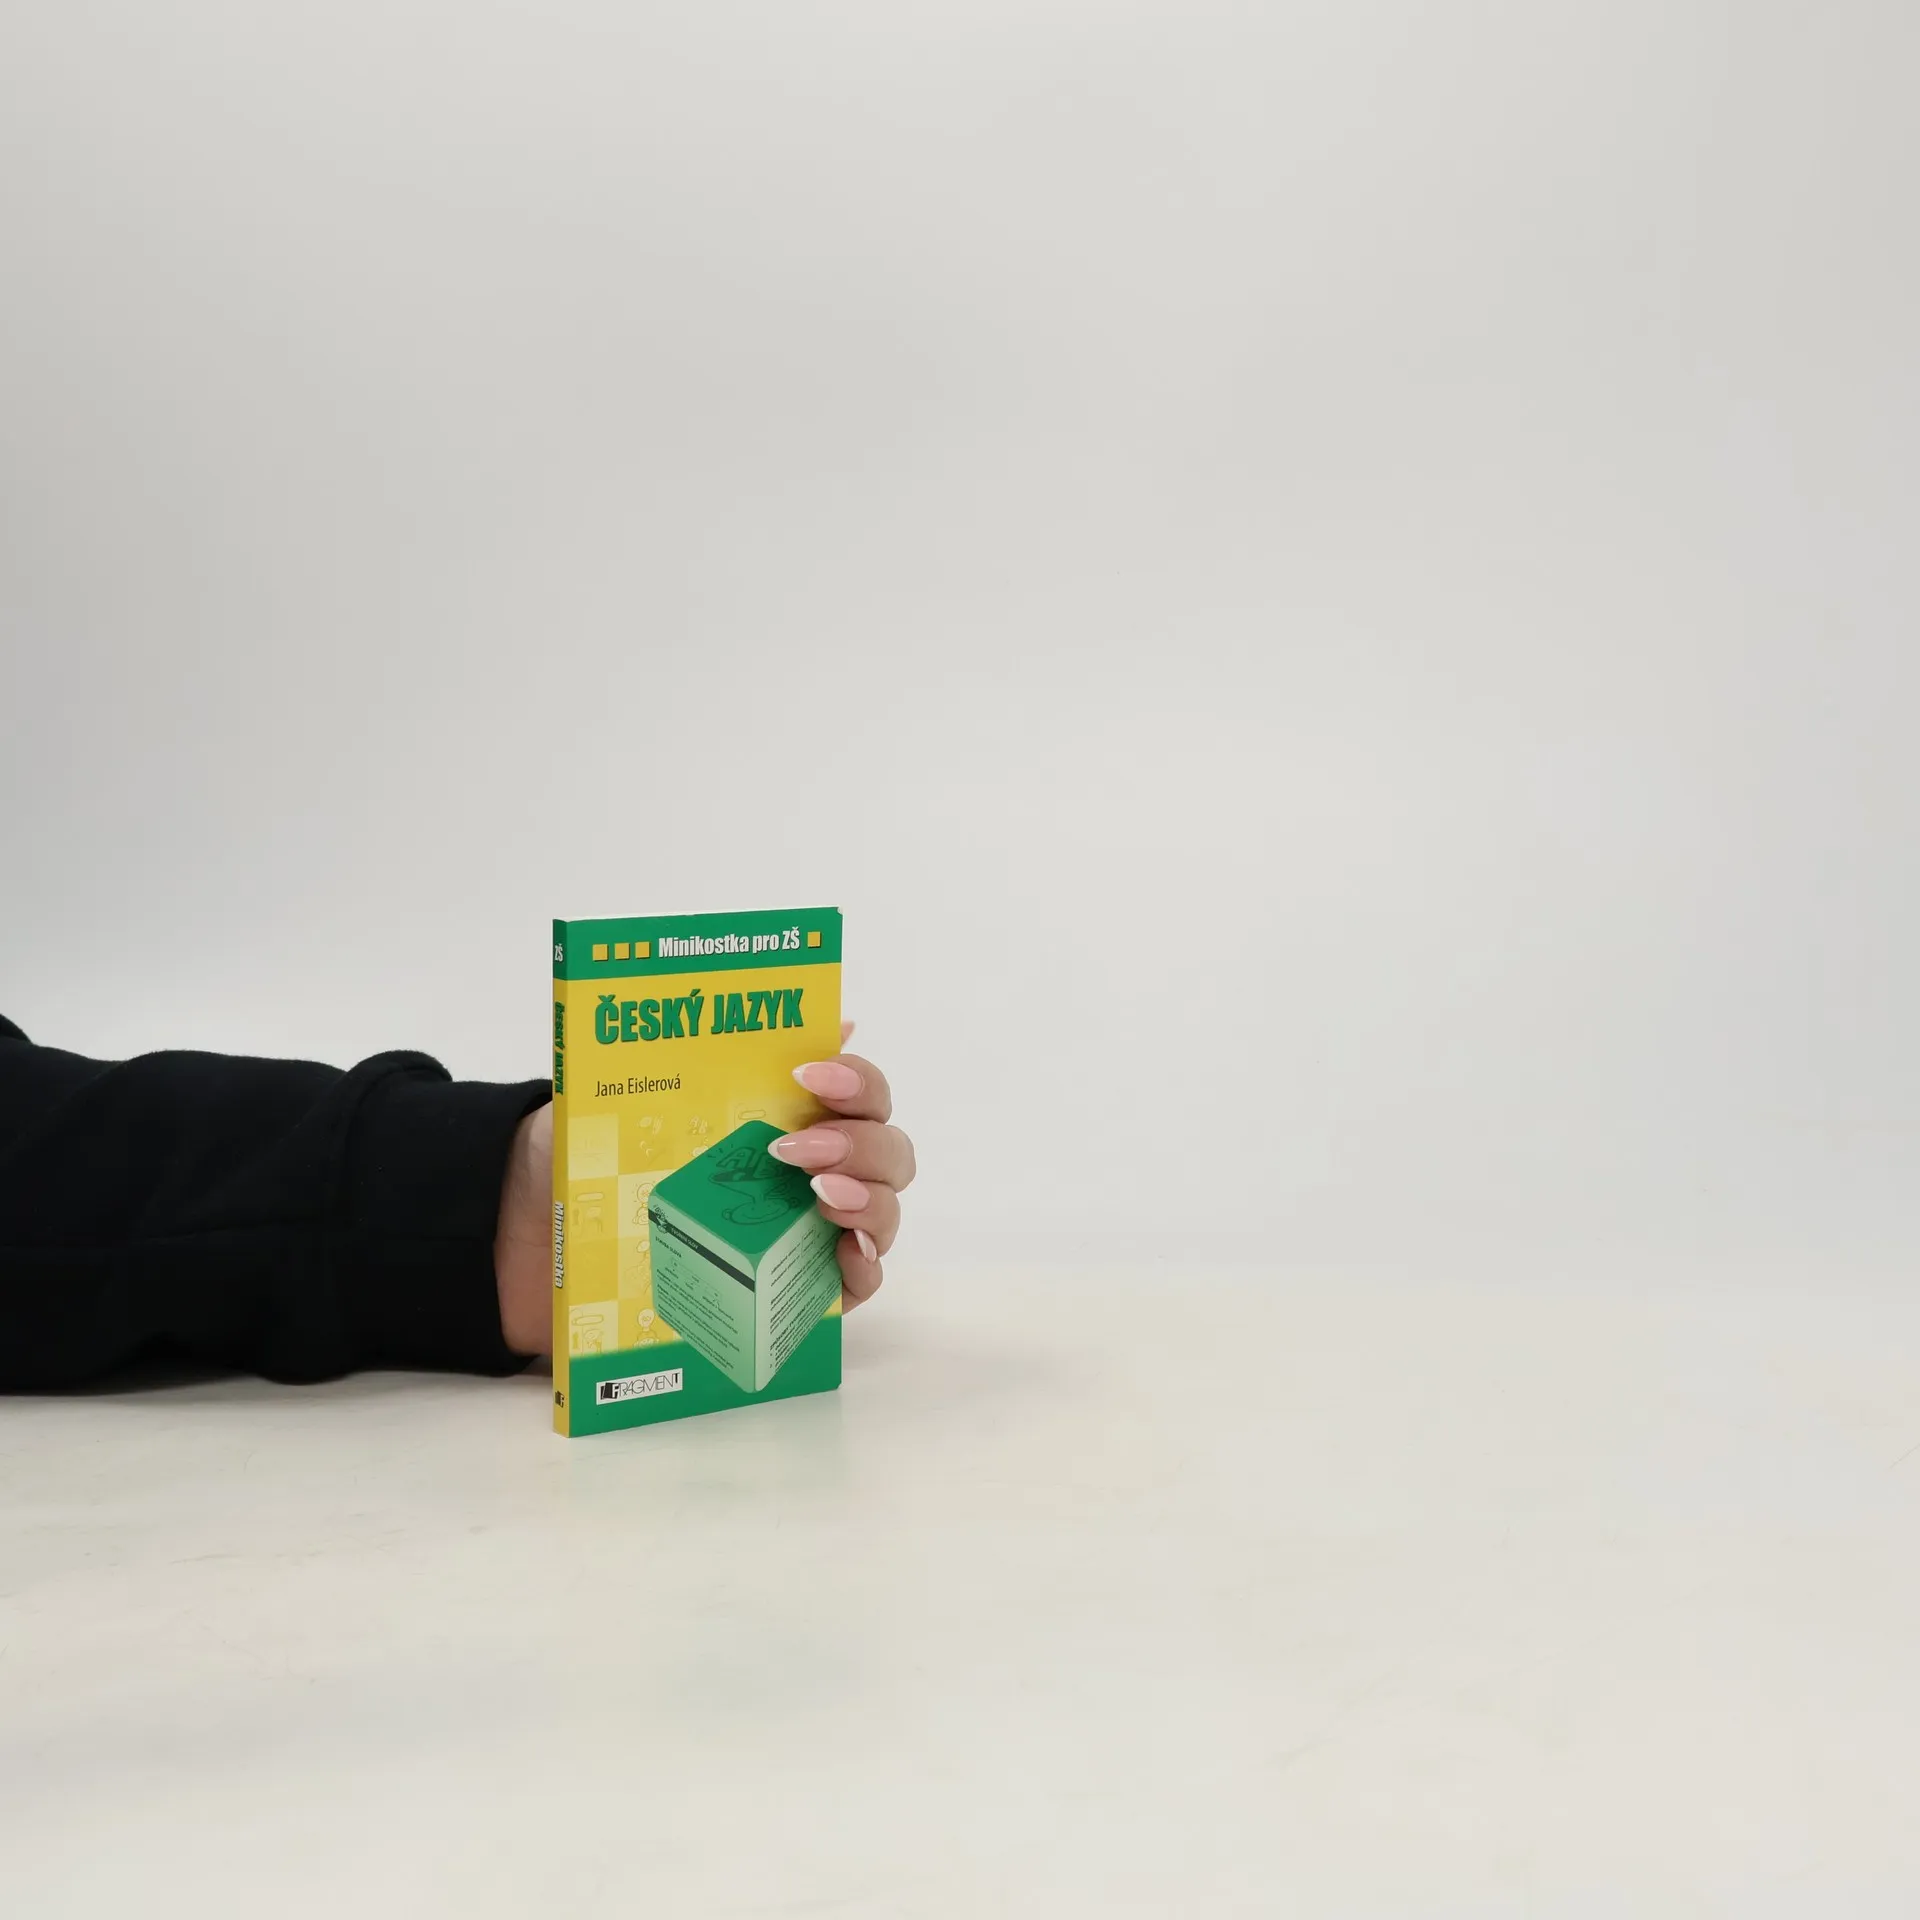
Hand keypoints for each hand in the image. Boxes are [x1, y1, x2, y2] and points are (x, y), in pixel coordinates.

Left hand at [493, 1022, 912, 1355]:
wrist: (524, 1237)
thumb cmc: (591, 1155)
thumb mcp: (639, 1087)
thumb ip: (714, 1051)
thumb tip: (801, 1011)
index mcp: (785, 1112)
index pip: (858, 1090)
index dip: (854, 1078)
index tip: (807, 1074)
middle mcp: (810, 1170)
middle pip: (886, 1148)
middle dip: (860, 1141)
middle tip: (795, 1149)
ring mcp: (806, 1234)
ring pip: (883, 1211)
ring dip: (869, 1199)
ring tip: (820, 1199)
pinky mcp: (793, 1295)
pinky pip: (858, 1284)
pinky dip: (865, 1267)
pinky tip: (845, 1256)